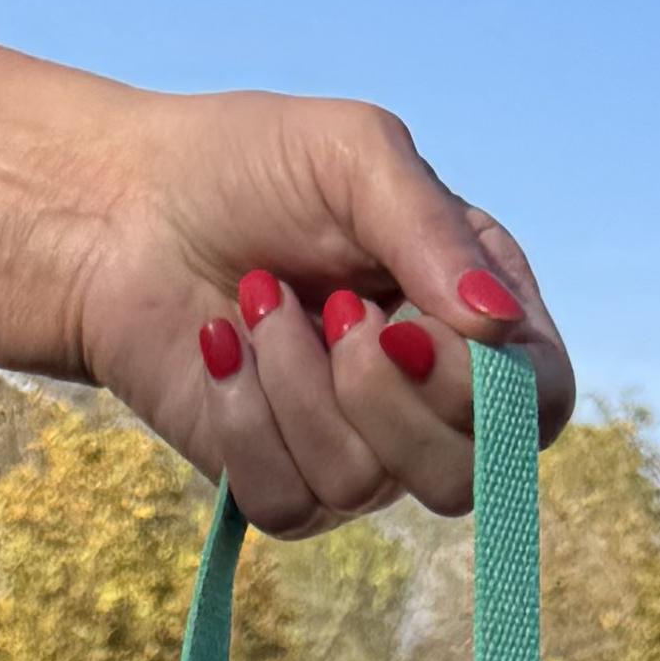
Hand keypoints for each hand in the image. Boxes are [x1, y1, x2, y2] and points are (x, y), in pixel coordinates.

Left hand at [61, 97, 572, 533]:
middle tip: (333, 308)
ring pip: (364, 487)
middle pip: (464, 478)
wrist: (122, 210)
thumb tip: (497, 322)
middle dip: (386, 400)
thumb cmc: (248, 167)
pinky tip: (220, 351)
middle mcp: (428, 399)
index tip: (408, 322)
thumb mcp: (355, 156)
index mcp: (475, 315)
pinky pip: (287, 503)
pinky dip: (244, 420)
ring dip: (295, 385)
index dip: (488, 391)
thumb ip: (432, 230)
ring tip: (257, 301)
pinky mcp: (280, 487)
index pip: (538, 404)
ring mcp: (356, 453)